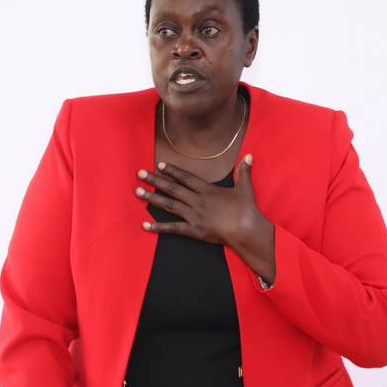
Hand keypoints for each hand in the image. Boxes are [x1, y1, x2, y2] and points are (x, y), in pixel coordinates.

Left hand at [134, 154, 275, 282]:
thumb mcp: (245, 188)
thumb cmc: (246, 210)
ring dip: (152, 198)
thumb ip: (243, 172)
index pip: (186, 178)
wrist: (246, 230)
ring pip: (169, 205)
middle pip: (172, 188)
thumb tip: (249, 156)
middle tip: (140, 174)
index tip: (160, 165)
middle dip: (155, 180)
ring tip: (138, 192)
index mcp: (207, 190)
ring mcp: (194, 216)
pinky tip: (145, 224)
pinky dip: (158, 226)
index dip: (172, 171)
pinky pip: (173, 228)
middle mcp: (197, 201)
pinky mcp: (194, 231)